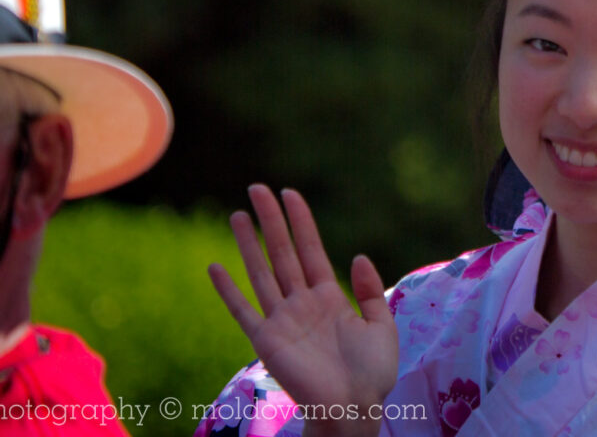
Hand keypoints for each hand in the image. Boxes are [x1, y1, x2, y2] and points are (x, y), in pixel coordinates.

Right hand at [208, 186, 397, 436]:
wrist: (355, 408)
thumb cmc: (372, 373)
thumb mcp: (382, 324)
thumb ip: (369, 290)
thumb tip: (356, 255)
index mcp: (329, 298)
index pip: (311, 249)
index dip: (301, 221)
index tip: (290, 193)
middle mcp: (301, 304)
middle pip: (282, 253)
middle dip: (271, 221)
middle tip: (257, 188)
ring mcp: (282, 321)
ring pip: (261, 273)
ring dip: (248, 245)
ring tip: (237, 213)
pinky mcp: (266, 342)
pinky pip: (243, 311)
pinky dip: (228, 290)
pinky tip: (214, 267)